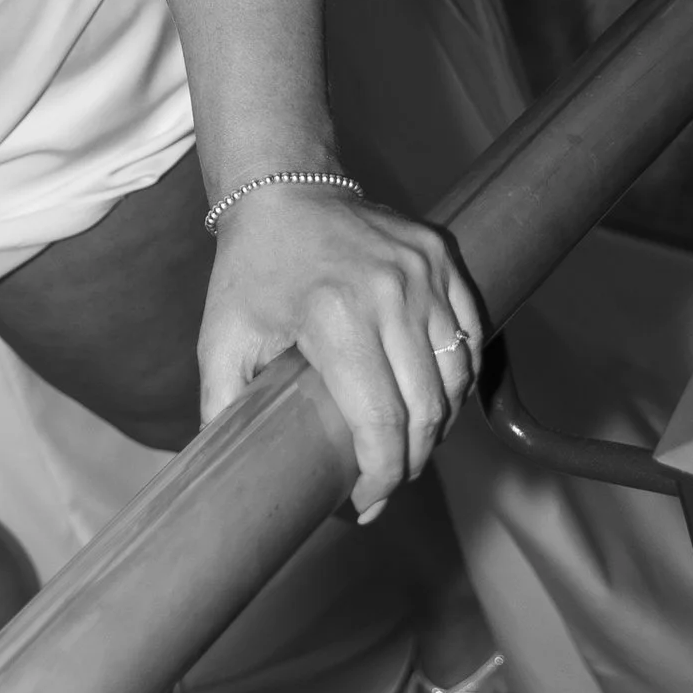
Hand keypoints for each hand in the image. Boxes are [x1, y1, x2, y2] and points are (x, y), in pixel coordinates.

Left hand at [195, 183, 484, 517]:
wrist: (284, 188)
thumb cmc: (250, 270)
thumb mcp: (221, 339)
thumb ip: (223, 408)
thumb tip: (227, 473)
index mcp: (335, 317)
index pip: (382, 424)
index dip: (381, 478)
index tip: (365, 504)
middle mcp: (390, 293)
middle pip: (427, 410)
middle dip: (411, 462)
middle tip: (386, 483)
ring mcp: (423, 273)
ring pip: (456, 377)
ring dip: (440, 424)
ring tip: (409, 445)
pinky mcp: (442, 258)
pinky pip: (471, 335)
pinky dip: (459, 376)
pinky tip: (434, 398)